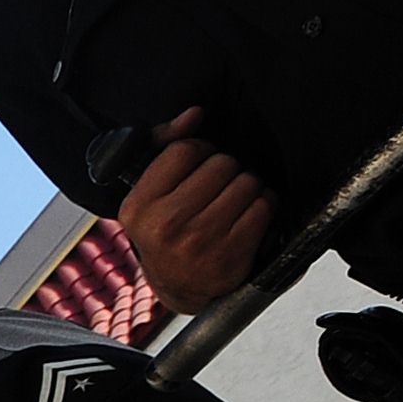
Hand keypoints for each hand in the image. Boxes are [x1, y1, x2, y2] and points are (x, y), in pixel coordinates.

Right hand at [120, 109, 272, 309]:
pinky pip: (263, 207)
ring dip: (247, 187)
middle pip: (221, 163)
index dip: (199, 151)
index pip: (184, 150)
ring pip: (246, 182)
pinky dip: (262, 206)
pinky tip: (248, 215)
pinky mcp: (232, 255)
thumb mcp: (148, 194)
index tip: (199, 164)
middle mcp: (167, 225)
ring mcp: (200, 242)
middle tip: (219, 186)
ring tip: (234, 200)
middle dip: (226, 170)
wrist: (179, 287)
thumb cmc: (165, 233)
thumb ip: (164, 146)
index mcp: (139, 207)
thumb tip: (195, 114)